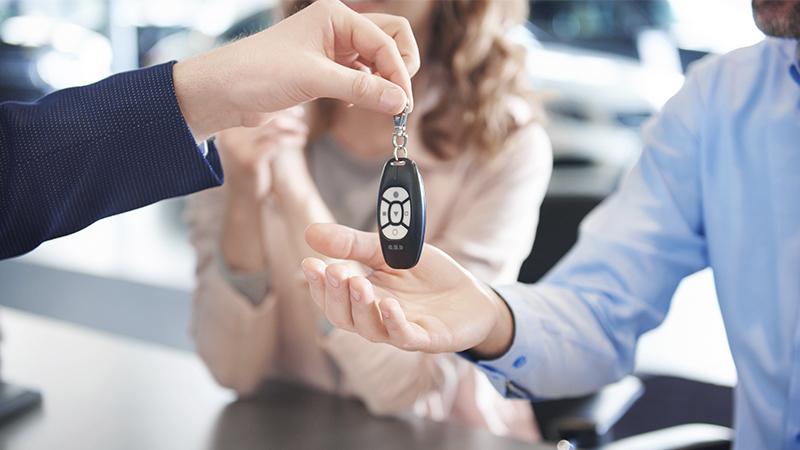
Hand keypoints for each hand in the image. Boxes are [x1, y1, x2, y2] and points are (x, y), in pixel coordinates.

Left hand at [174, 0, 418, 140]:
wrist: (224, 92)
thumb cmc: (258, 73)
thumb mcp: (313, 80)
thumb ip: (361, 90)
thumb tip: (399, 102)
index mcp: (335, 16)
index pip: (386, 40)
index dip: (398, 72)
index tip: (402, 104)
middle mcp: (338, 28)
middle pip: (390, 40)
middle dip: (399, 68)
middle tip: (398, 99)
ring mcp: (333, 49)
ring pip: (378, 60)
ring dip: (385, 82)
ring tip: (382, 107)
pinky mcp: (327, 70)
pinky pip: (363, 77)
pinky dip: (368, 91)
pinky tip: (355, 105)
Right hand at [217, 108, 307, 199]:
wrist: (243, 198)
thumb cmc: (250, 167)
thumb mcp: (248, 143)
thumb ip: (257, 125)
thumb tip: (282, 102)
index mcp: (225, 126)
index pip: (253, 105)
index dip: (275, 103)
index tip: (291, 105)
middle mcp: (228, 133)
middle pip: (263, 112)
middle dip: (285, 111)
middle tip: (300, 114)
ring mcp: (238, 146)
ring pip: (273, 125)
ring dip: (292, 126)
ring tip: (302, 130)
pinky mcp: (250, 159)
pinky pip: (278, 142)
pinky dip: (292, 139)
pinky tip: (301, 141)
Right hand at [300, 223, 514, 357]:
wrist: (473, 296)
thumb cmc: (429, 277)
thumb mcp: (391, 251)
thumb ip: (354, 244)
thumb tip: (311, 232)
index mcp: (365, 298)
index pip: (332, 297)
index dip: (318, 283)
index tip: (310, 262)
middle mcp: (377, 318)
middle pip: (344, 317)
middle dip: (335, 294)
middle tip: (334, 270)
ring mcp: (402, 330)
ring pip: (370, 329)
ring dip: (360, 307)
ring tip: (357, 282)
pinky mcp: (428, 337)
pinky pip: (406, 337)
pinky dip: (394, 323)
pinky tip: (388, 305)